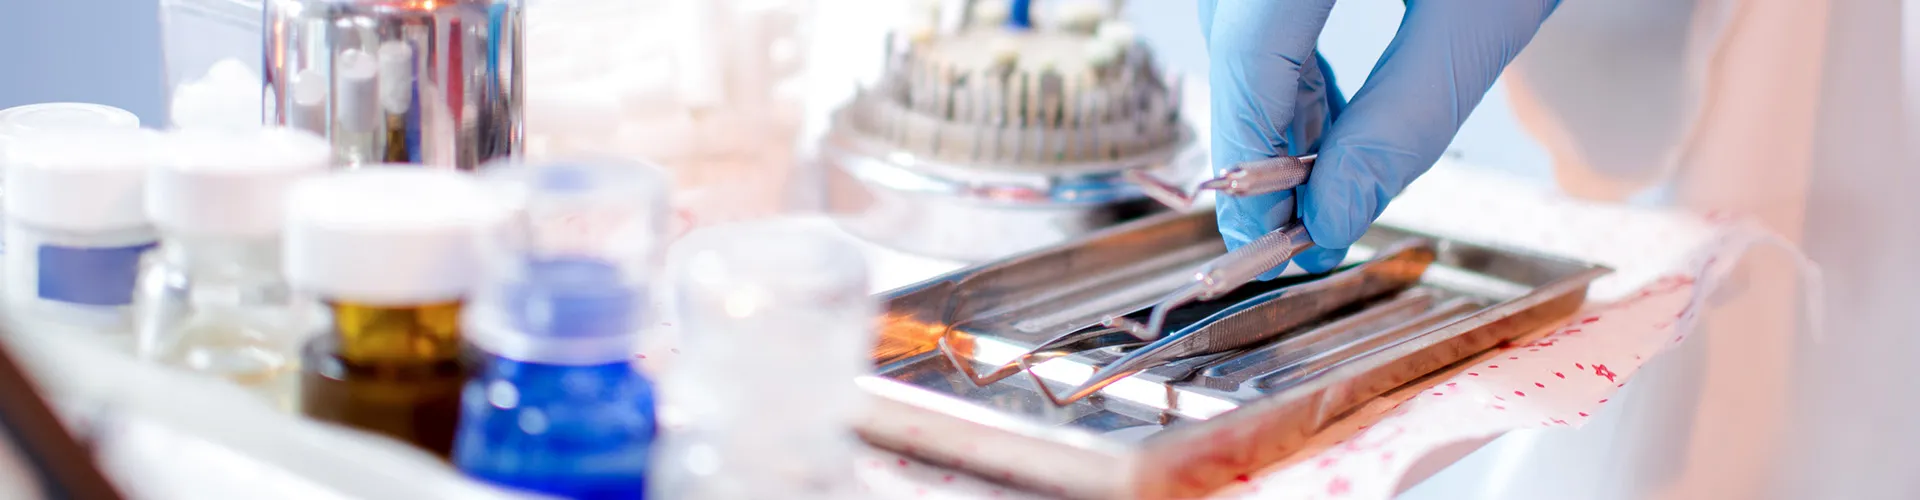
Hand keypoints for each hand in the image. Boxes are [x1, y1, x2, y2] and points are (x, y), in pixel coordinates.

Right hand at [1202, 0, 1559, 274]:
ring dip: (1273, 99)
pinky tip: (1325, 106)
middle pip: (1234, 35)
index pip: (1250, 52)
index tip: (1270, 234)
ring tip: (1321, 171)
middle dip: (1259, 134)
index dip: (1251, 155)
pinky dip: (1288, 53)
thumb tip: (1334, 212)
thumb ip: (1405, 116)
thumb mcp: (1487, 10)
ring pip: (1240, 17)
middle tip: (1292, 221)